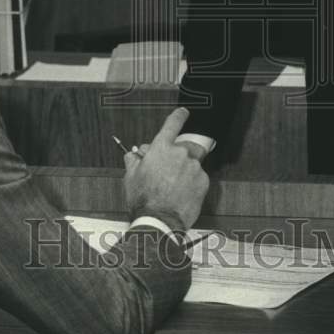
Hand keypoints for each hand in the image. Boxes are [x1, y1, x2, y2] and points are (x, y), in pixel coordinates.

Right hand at [123, 107, 208, 230]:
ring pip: (192, 163)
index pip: (173, 124)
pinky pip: (198, 176)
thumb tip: (133, 155)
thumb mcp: (130, 177)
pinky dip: (192, 182)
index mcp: (161, 148)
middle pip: (184, 146)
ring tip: (173, 186)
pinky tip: (181, 192)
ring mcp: (193, 167)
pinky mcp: (203, 181)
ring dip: (185, 169)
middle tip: (168, 169)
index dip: (179, 116)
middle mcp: (180, 154)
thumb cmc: (143, 200)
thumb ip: (133, 160)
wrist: (159, 221)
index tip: (184, 112)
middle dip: (178, 154)